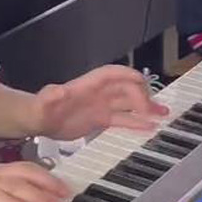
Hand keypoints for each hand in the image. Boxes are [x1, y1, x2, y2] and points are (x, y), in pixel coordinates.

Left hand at [29, 65, 168, 141]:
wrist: (38, 122)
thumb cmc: (40, 109)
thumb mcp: (44, 103)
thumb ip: (51, 96)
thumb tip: (58, 91)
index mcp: (86, 86)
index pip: (110, 74)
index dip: (126, 74)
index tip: (141, 81)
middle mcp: (97, 94)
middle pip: (125, 88)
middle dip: (140, 95)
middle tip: (150, 110)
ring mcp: (100, 106)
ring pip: (128, 104)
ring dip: (146, 107)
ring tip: (163, 113)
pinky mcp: (101, 119)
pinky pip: (123, 119)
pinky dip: (137, 122)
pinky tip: (150, 127)